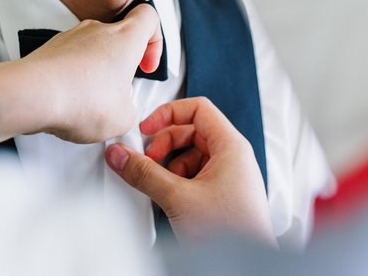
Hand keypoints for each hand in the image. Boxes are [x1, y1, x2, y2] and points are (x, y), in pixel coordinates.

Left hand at [0, 3, 162, 143]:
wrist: (31, 95)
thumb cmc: (78, 97)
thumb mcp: (123, 117)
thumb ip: (129, 109)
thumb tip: (121, 111)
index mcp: (124, 38)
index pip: (148, 16)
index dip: (155, 40)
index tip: (147, 64)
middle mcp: (97, 30)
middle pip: (120, 36)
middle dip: (122, 64)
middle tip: (119, 88)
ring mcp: (71, 37)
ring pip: (94, 48)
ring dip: (97, 71)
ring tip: (91, 100)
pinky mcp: (50, 48)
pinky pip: (70, 59)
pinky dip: (74, 76)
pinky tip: (71, 100)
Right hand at [105, 97, 274, 245]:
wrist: (246, 267)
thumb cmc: (232, 232)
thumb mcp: (179, 198)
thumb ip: (144, 173)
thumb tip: (121, 155)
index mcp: (231, 146)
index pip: (198, 108)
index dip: (168, 113)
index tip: (146, 128)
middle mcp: (233, 157)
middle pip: (191, 132)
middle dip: (165, 144)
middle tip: (148, 160)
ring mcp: (229, 177)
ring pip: (191, 156)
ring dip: (169, 166)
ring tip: (158, 184)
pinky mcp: (223, 196)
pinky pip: (195, 177)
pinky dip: (177, 182)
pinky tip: (169, 199)